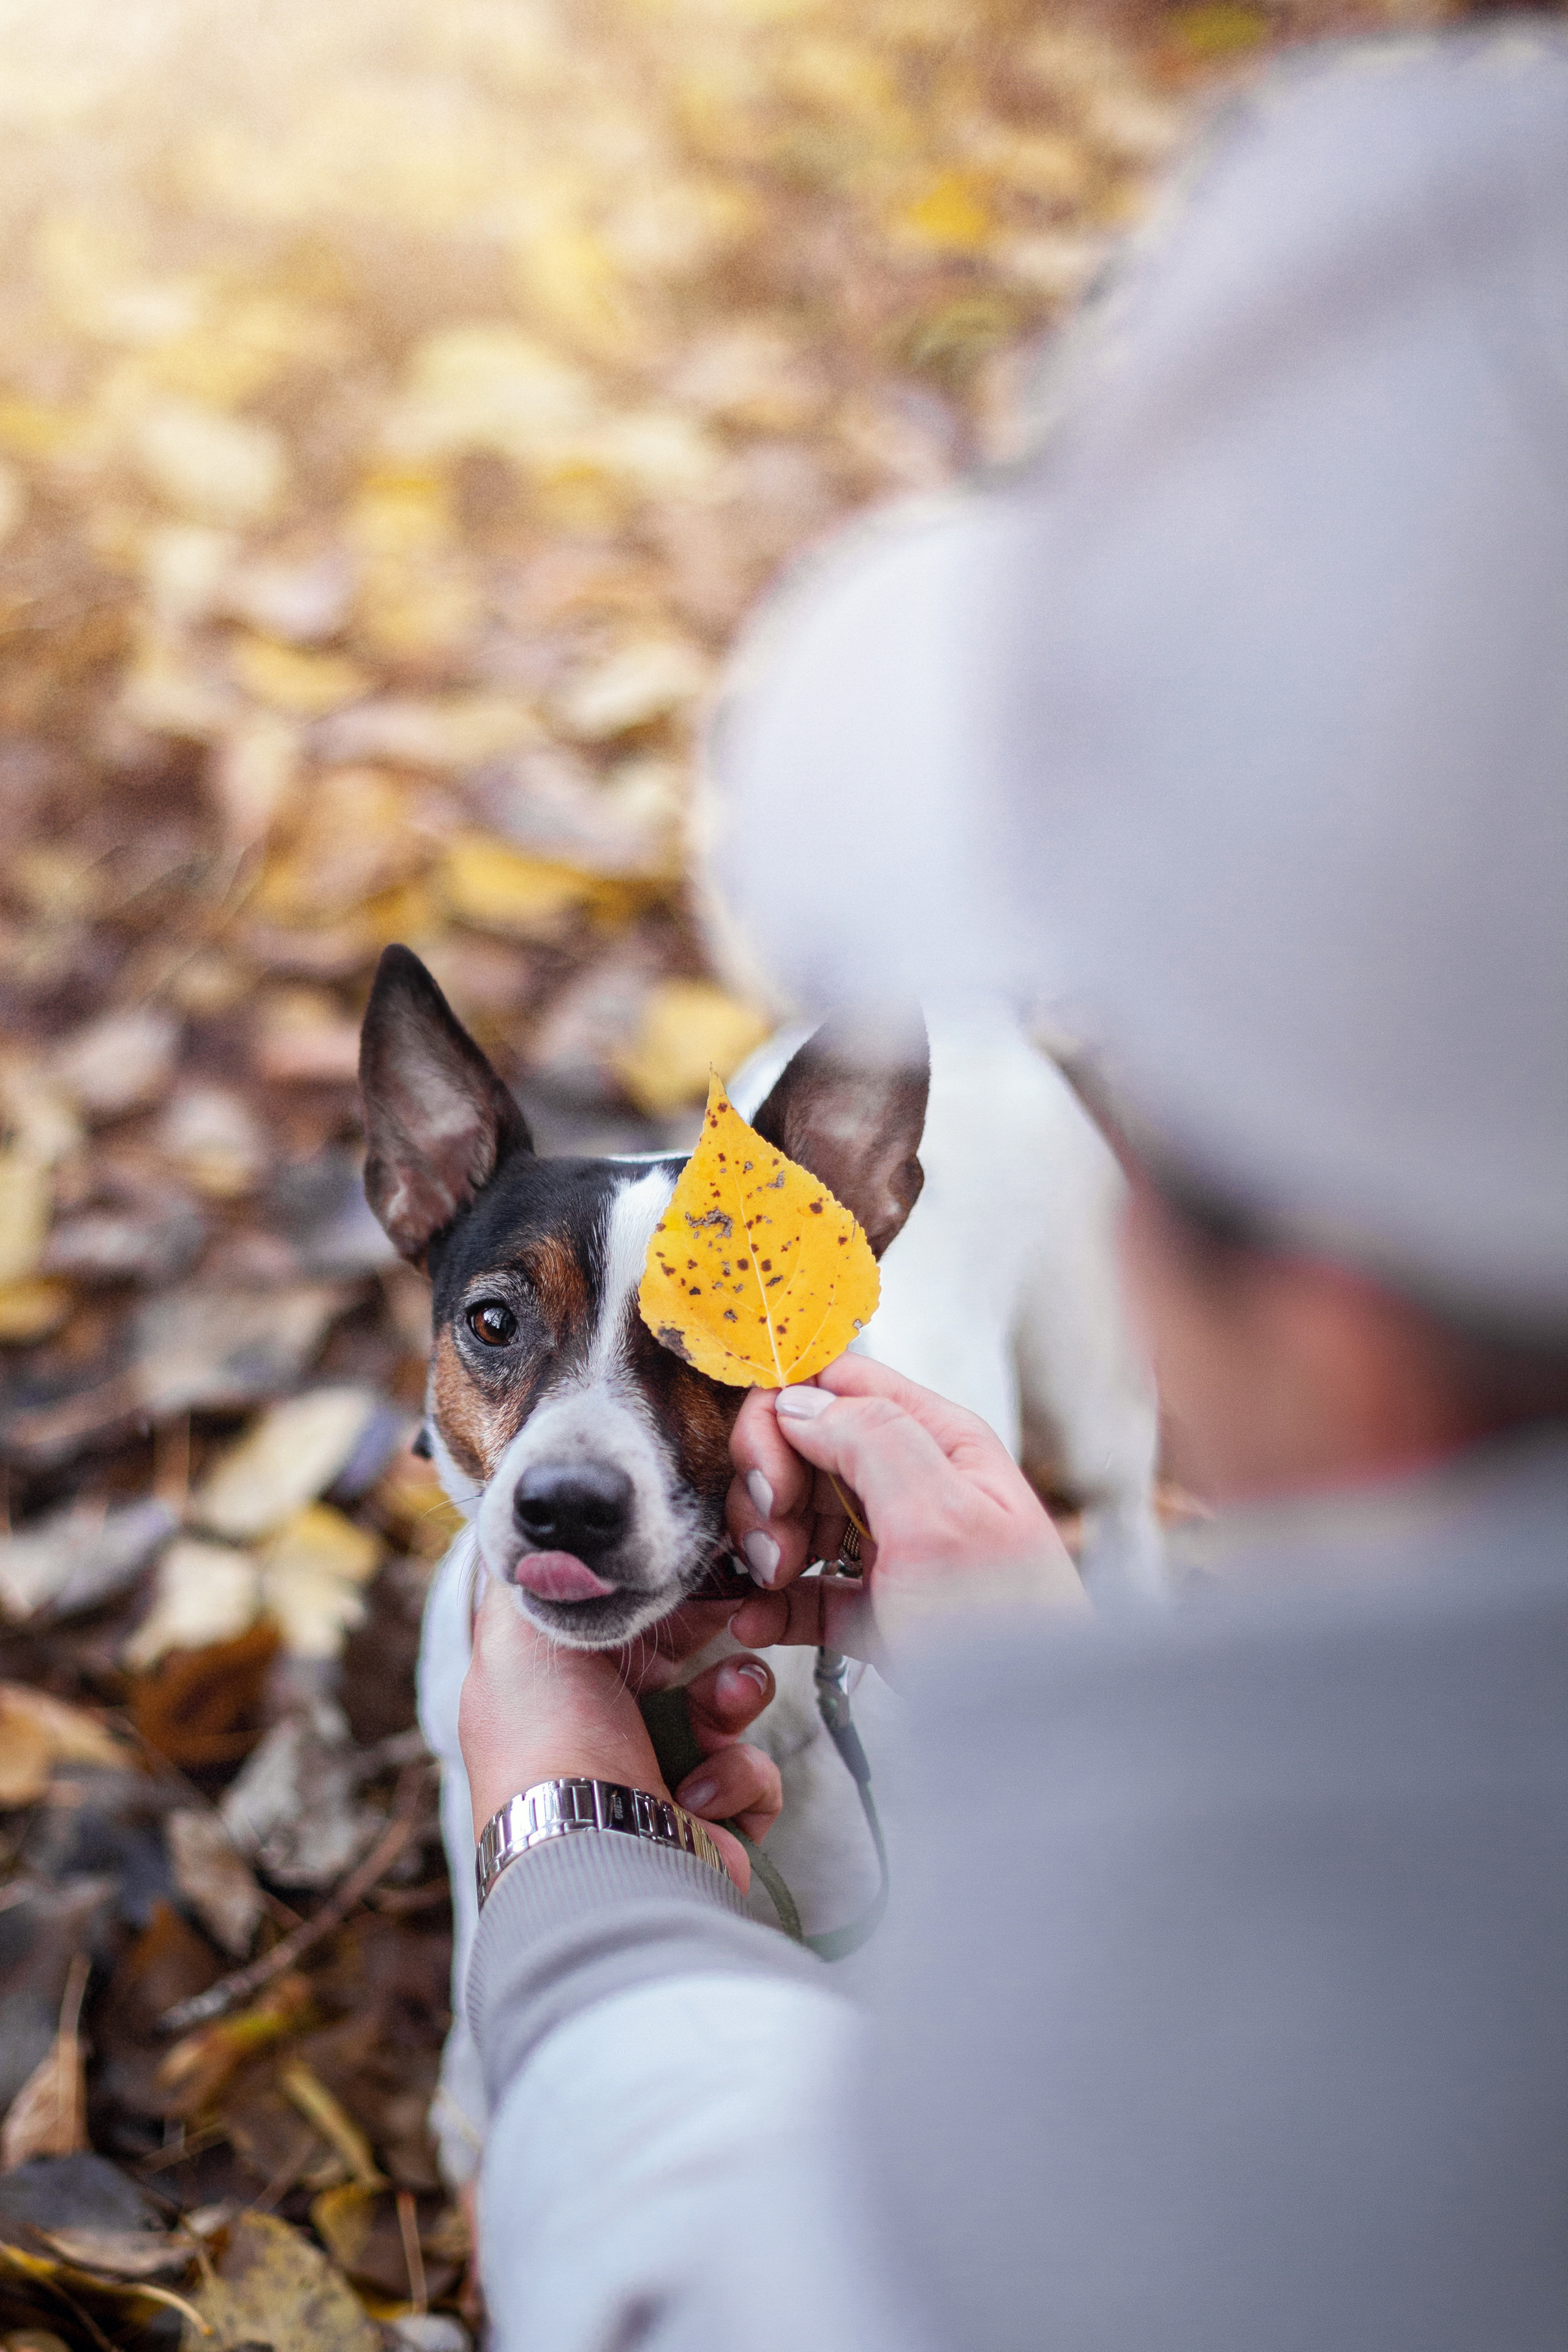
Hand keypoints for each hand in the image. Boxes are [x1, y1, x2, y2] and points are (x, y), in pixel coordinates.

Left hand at [459, 1576, 783, 1890]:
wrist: (588, 1853)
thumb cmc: (545, 1742)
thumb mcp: (511, 1640)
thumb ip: (527, 1581)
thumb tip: (537, 1540)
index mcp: (566, 1683)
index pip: (631, 1618)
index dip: (672, 1589)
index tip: (708, 1560)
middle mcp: (611, 1728)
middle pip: (690, 1655)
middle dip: (719, 1634)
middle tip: (742, 1613)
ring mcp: (663, 1777)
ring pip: (731, 1710)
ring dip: (736, 1699)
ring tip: (725, 1710)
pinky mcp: (710, 1822)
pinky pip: (753, 1778)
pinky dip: (737, 1780)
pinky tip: (698, 1794)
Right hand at [724, 1354, 1085, 1656]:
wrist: (1029, 1733)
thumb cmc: (1006, 1626)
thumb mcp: (942, 1519)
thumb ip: (872, 1441)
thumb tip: (796, 1400)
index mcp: (937, 1440)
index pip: (834, 1382)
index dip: (781, 1417)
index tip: (771, 1481)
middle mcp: (909, 1482)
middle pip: (801, 1447)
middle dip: (767, 1491)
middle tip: (777, 1547)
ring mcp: (887, 1547)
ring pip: (792, 1514)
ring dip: (763, 1544)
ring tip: (773, 1585)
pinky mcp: (870, 1610)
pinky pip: (799, 1586)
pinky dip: (768, 1600)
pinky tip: (753, 1621)